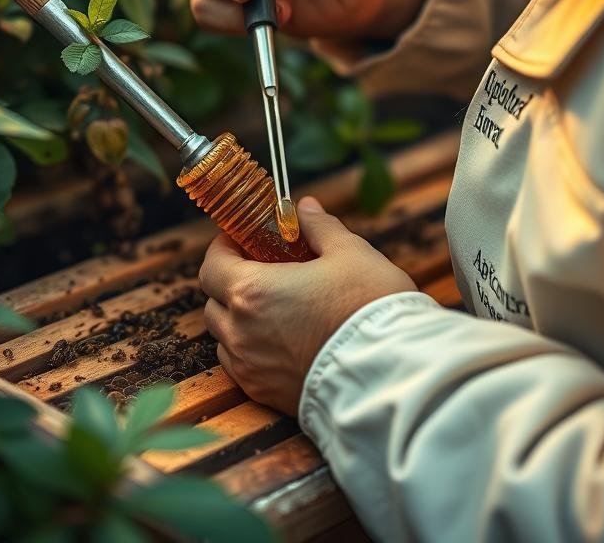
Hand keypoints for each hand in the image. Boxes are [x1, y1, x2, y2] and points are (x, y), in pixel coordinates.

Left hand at [198, 196, 417, 414]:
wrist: (391, 375)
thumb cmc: (370, 308)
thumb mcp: (350, 253)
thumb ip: (320, 228)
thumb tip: (304, 208)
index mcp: (252, 291)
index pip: (212, 265)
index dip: (223, 248)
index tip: (241, 240)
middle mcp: (240, 332)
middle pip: (213, 302)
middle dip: (230, 283)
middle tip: (261, 270)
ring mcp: (250, 368)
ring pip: (225, 338)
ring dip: (239, 320)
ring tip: (274, 308)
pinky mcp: (265, 395)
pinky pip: (241, 368)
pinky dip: (250, 351)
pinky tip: (281, 341)